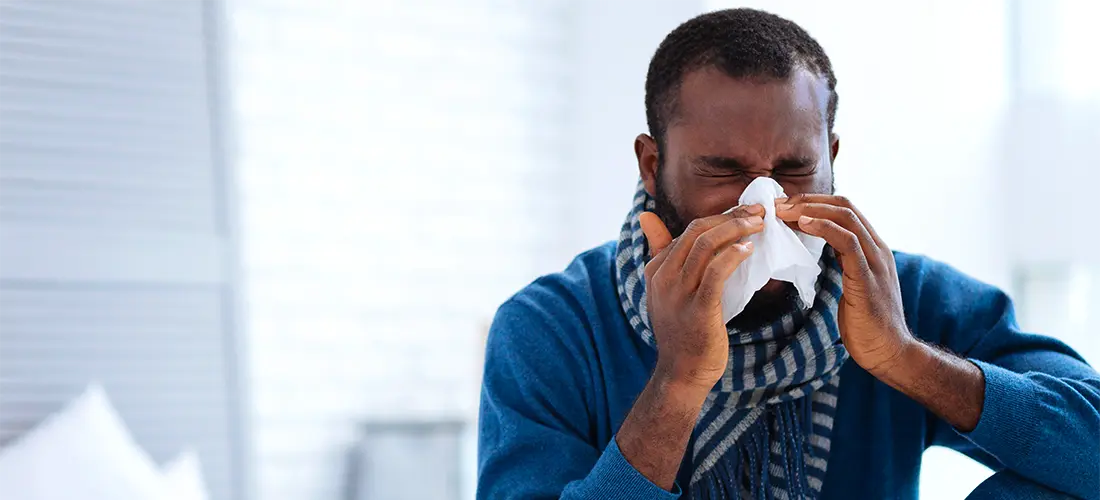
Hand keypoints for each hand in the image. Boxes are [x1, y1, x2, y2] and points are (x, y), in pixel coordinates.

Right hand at [638, 205, 764, 393]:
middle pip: (698, 232)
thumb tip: (646, 216)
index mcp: (656, 269)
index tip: (745, 213)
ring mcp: (678, 293)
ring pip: (706, 246)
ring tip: (759, 226)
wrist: (682, 372)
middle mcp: (663, 277)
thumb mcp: (664, 288)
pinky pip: (716, 273)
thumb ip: (660, 251)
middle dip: (731, 217)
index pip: (689, 230)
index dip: (720, 217)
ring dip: (736, 230)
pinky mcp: (698, 309)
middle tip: (758, 213)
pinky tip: (748, 249)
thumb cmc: (681, 330)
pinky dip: (733, 256)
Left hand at [775, 194, 914, 376]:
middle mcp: (877, 249)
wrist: (888, 352)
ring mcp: (875, 261)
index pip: (845, 210)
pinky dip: (824, 227)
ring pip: (846, 217)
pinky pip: (848, 242)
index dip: (813, 203)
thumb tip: (819, 253)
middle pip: (844, 206)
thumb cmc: (866, 325)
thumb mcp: (852, 285)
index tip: (784, 207)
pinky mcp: (868, 277)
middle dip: (808, 200)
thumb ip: (843, 264)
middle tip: (777, 204)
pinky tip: (802, 224)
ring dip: (810, 209)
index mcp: (873, 249)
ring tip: (782, 210)